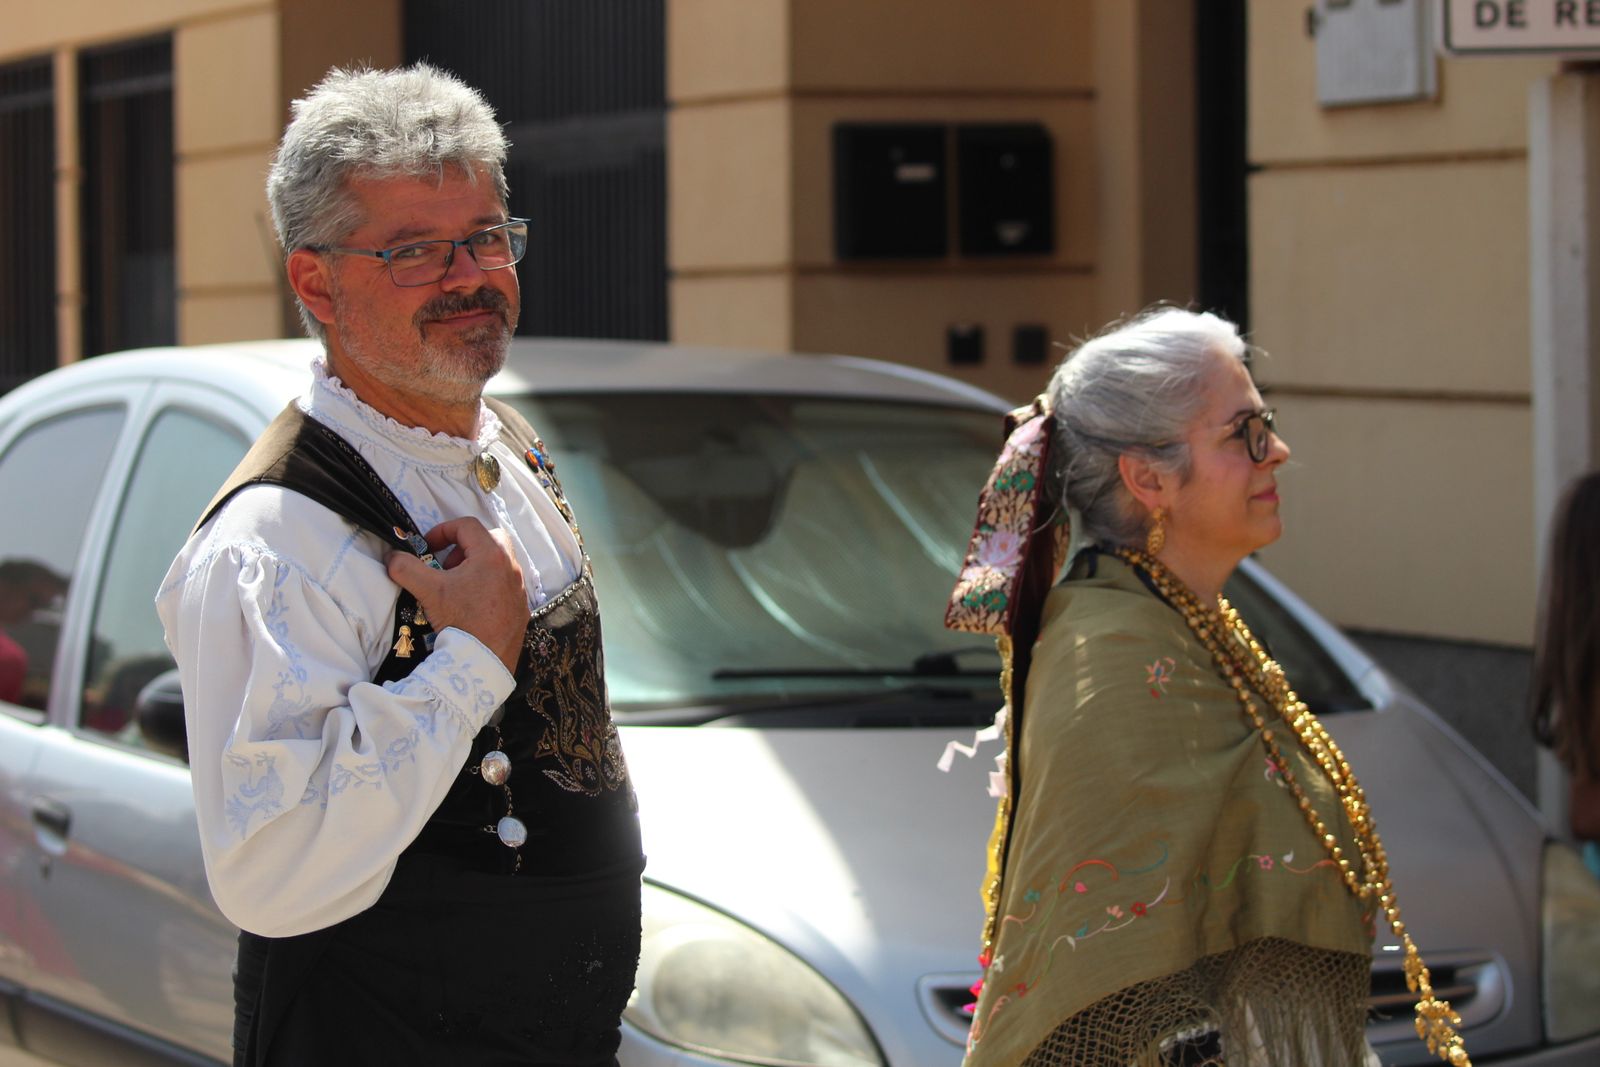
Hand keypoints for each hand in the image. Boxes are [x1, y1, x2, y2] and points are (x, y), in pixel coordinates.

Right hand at [386, 518, 527, 672]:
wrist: (484, 661)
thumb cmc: (460, 621)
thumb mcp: (428, 591)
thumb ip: (405, 568)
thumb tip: (392, 557)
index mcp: (491, 555)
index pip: (467, 525)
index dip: (442, 530)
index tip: (427, 547)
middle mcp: (511, 567)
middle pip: (488, 539)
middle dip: (463, 547)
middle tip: (445, 566)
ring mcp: (519, 588)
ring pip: (498, 562)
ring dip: (475, 566)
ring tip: (456, 587)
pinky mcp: (521, 607)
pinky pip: (505, 585)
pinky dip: (487, 585)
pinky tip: (471, 606)